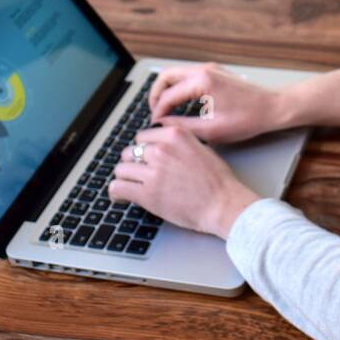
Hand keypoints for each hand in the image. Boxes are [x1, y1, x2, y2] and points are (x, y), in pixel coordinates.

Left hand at [109, 124, 259, 239]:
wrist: (223, 204)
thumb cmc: (217, 180)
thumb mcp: (201, 147)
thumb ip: (178, 142)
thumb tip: (159, 144)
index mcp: (175, 135)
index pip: (143, 137)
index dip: (144, 150)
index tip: (145, 160)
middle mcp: (161, 149)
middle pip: (130, 152)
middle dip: (134, 164)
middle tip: (141, 175)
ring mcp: (153, 172)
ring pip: (121, 169)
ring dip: (126, 178)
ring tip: (131, 186)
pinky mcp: (147, 193)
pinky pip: (117, 187)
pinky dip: (116, 193)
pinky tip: (121, 197)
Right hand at [146, 62, 286, 143]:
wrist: (273, 107)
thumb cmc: (248, 119)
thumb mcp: (212, 130)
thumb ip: (183, 126)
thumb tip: (163, 125)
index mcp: (202, 82)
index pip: (167, 94)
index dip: (157, 111)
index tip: (155, 124)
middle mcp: (204, 70)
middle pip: (166, 75)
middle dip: (155, 94)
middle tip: (154, 112)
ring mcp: (210, 68)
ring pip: (176, 73)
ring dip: (167, 89)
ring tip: (165, 109)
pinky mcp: (216, 71)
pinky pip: (188, 75)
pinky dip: (179, 86)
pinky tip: (180, 102)